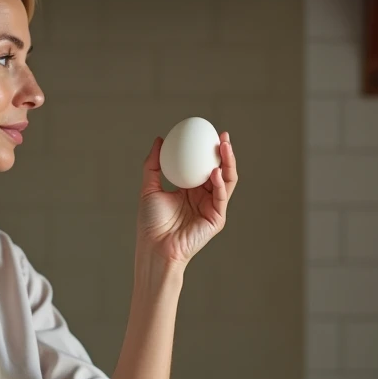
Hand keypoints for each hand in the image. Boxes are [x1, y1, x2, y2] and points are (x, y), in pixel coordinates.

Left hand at [136, 131, 237, 266]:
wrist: (154, 247)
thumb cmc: (151, 223)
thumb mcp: (149, 188)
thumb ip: (153, 164)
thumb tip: (159, 139)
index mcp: (189, 190)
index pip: (202, 165)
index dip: (207, 149)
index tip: (206, 131)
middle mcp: (203, 197)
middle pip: (219, 169)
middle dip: (224, 152)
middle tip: (223, 135)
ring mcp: (211, 207)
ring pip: (226, 180)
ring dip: (228, 163)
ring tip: (225, 147)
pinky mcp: (216, 219)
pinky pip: (221, 197)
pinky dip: (220, 183)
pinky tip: (215, 171)